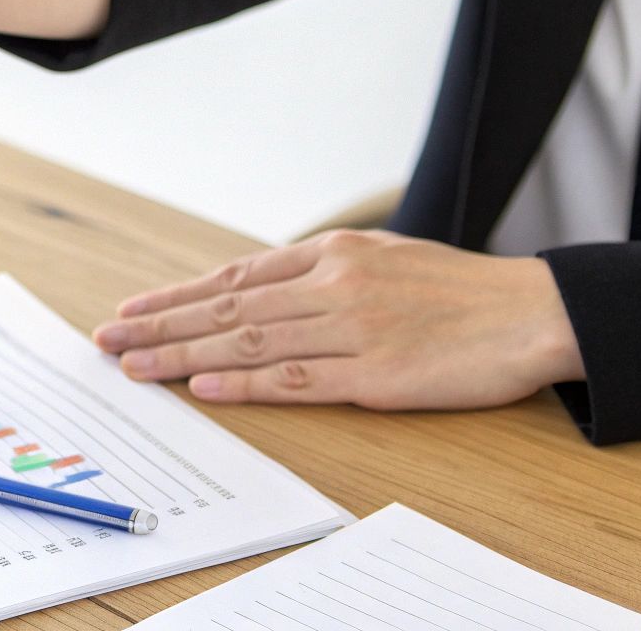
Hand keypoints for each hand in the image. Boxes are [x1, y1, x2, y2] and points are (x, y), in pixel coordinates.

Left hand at [92, 229, 584, 409]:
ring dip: (184, 354)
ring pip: (248, 341)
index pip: (233, 276)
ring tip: (135, 365)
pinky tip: (203, 387)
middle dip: (160, 323)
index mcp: (331, 253)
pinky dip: (244, 384)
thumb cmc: (456, 289)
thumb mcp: (382, 257)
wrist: (532, 312)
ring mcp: (352, 328)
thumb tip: (258, 288)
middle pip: (226, 307)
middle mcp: (332, 284)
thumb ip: (320, 272)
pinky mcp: (375, 373)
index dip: (177, 295)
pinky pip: (296, 379)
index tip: (133, 308)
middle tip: (108, 337)